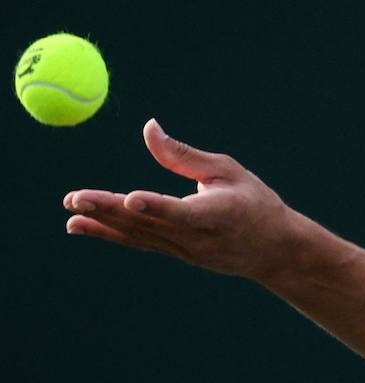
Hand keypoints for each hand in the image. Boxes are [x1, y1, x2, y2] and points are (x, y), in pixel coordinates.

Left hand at [64, 119, 300, 281]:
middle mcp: (199, 238)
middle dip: (109, 211)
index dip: (156, 205)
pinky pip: (138, 242)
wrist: (274, 250)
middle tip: (75, 198)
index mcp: (219, 215)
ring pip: (138, 235)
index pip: (182, 212)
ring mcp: (185, 251)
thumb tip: (148, 128)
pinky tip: (80, 225)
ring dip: (102, 223)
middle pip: (148, 224)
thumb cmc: (255, 202)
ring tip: (71, 211)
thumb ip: (185, 155)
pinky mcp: (176, 254)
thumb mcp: (229, 171)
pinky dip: (109, 233)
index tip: (130, 197)